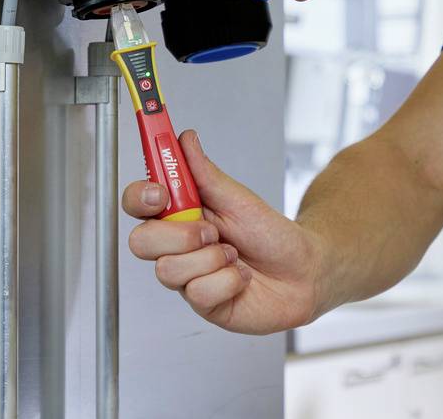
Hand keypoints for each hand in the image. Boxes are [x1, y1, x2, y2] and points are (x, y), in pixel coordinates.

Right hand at [122, 129, 327, 334]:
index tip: (161, 193)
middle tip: (211, 231)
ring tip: (233, 254)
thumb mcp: (238, 198)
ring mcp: (187, 276)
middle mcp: (178, 247)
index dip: (140, 197)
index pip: (139, 204)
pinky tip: (241, 277)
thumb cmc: (271, 234)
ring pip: (168, 270)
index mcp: (182, 214)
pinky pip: (198, 293)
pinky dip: (227, 281)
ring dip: (210, 258)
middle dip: (178, 235)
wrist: (303, 271)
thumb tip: (185, 139)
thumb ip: (205, 172)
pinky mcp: (202, 303)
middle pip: (140, 242)